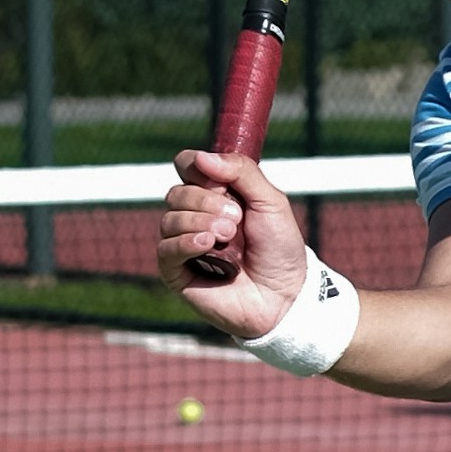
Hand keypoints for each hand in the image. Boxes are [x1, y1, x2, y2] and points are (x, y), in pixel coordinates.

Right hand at [159, 146, 304, 334]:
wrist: (284, 294)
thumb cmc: (279, 247)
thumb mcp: (271, 201)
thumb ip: (241, 172)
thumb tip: (200, 157)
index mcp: (215, 195)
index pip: (187, 167)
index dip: (196, 167)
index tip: (219, 181)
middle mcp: (195, 217)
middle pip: (177, 192)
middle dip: (206, 201)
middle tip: (236, 219)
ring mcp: (184, 245)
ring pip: (169, 219)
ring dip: (200, 222)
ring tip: (228, 237)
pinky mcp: (177, 273)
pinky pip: (165, 249)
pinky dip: (185, 242)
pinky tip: (206, 245)